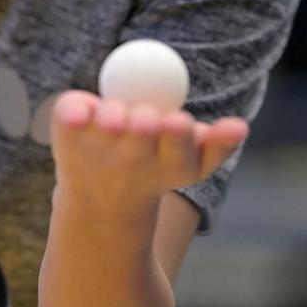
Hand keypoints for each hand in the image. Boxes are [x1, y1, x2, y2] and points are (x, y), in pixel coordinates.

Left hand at [49, 90, 247, 217]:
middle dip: (142, 129)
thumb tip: (240, 126)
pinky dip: (75, 109)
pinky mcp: (66, 135)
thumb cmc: (156, 168)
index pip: (178, 151)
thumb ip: (218, 144)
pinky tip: (81, 112)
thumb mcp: (190, 164)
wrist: (100, 198)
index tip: (177, 122)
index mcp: (168, 165)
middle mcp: (130, 161)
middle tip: (144, 118)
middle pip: (140, 137)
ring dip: (111, 117)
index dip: (176, 137)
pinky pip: (70, 114)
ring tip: (115, 118)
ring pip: (108, 123)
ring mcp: (96, 149)